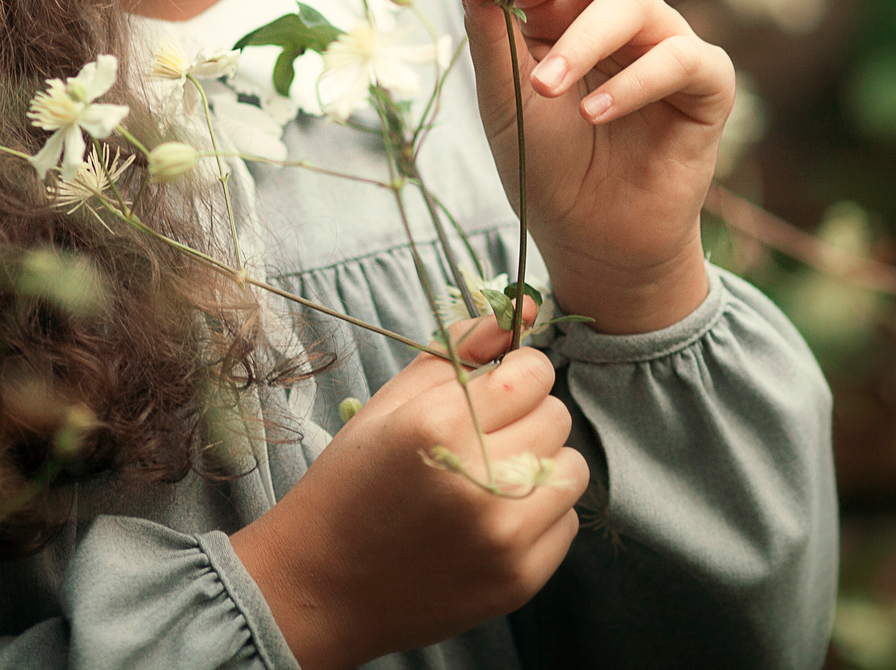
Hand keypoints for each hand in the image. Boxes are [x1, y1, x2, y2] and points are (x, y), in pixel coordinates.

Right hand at [229, 313, 588, 669]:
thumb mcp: (388, 404)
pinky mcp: (519, 580)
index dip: (516, 374)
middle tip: (484, 438)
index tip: (495, 389)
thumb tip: (526, 309)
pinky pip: (567, 523)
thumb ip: (458, 349)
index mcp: (438, 424)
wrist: (323, 586)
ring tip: (491, 478)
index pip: (533, 373)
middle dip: (527, 417)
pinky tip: (492, 520)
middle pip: (557, 417)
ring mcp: (503, 536)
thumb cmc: (352, 486)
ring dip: (540, 465)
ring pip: (572, 469)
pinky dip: (539, 516)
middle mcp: (477, 479)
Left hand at [450, 0, 731, 333]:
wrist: (591, 239)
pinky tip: (596, 114)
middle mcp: (614, 14)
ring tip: (546, 91)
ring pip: (632, 2)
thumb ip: (489, 29)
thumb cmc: (545, 163)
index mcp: (560, 9)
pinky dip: (635, 82)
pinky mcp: (706, 82)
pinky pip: (680, 57)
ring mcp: (663, 42)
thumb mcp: (503, 95)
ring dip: (582, 43)